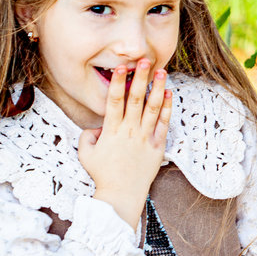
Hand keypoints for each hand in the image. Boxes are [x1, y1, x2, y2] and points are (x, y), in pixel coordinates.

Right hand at [78, 61, 171, 228]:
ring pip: (152, 108)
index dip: (118, 82)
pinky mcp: (157, 147)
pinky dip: (167, 109)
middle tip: (144, 60)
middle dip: (140, 78)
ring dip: (157, 88)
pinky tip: (170, 94)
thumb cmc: (102, 175)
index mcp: (111, 131)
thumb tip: (96, 126)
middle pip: (135, 99)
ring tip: (161, 71)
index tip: (122, 67)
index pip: (114, 100)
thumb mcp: (86, 154)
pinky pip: (163, 125)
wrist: (121, 195)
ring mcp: (144, 138)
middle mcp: (129, 131)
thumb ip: (87, 136)